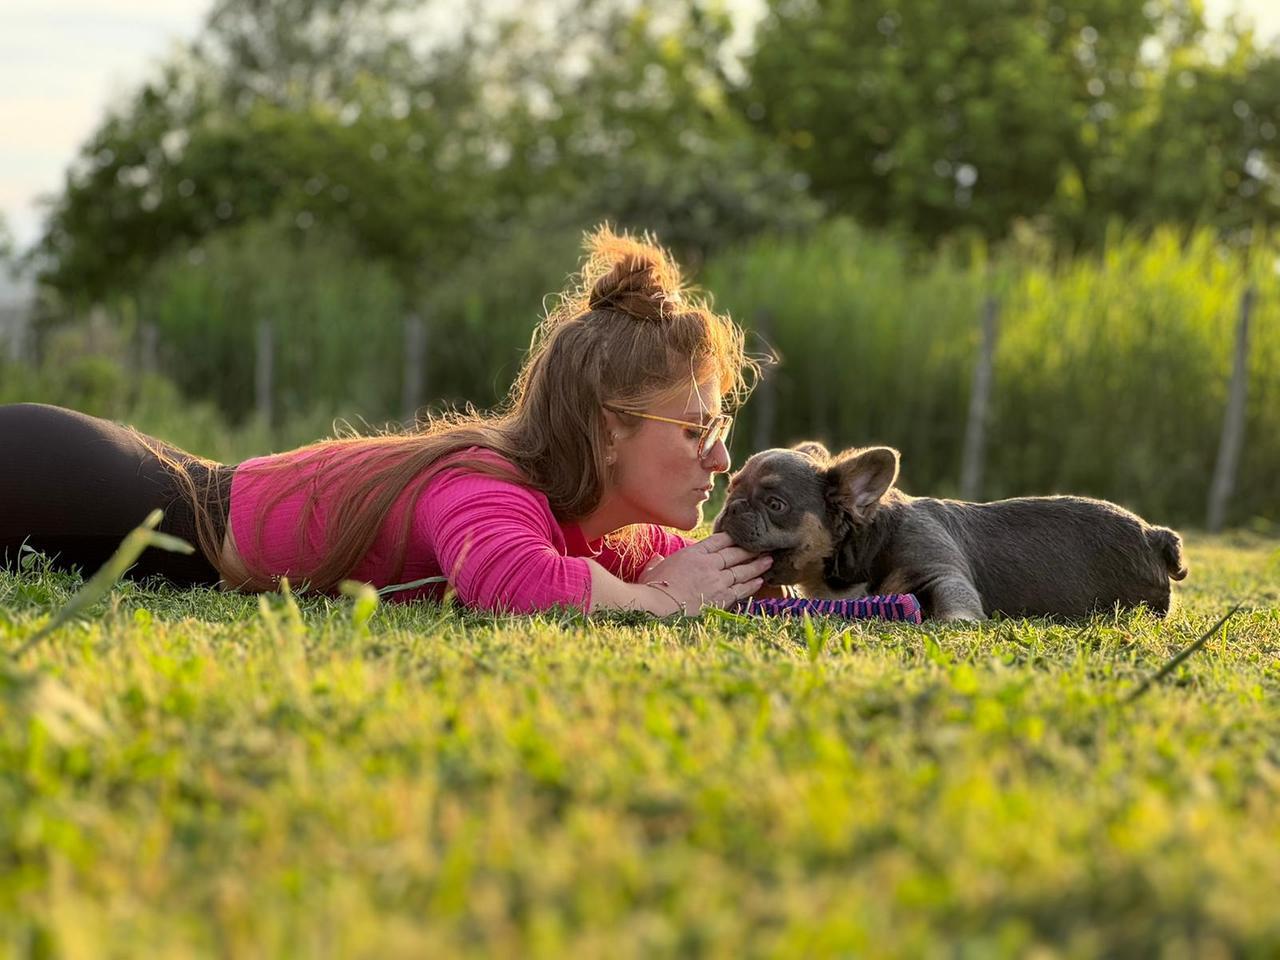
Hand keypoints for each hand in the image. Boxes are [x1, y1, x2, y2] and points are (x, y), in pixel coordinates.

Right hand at [640, 532, 772, 614]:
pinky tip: (760, 580)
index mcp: (693, 553)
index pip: (718, 540)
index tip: (741, 535)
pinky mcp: (722, 598)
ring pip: (742, 570)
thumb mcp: (652, 570)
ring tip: (769, 560)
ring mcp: (717, 580)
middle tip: (763, 545)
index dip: (732, 537)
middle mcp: (708, 564)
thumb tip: (655, 560)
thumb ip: (657, 563)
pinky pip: (742, 589)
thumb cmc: (652, 588)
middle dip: (750, 549)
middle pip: (735, 553)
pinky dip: (752, 584)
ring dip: (757, 565)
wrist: (659, 607)